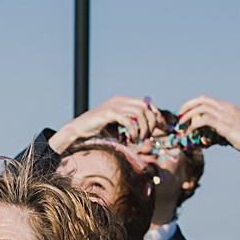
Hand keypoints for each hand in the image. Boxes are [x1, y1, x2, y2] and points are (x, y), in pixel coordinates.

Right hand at [48, 95, 165, 153]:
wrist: (77, 130)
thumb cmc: (96, 130)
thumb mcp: (116, 125)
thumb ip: (129, 124)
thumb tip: (147, 132)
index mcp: (122, 101)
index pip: (147, 104)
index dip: (157, 115)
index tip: (162, 128)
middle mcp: (120, 100)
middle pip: (146, 106)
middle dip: (152, 122)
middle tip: (149, 136)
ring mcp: (114, 105)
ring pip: (140, 112)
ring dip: (144, 127)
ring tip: (140, 139)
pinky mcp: (109, 113)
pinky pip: (128, 120)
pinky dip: (134, 130)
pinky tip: (131, 139)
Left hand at [176, 95, 239, 177]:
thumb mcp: (230, 130)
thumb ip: (217, 127)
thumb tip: (203, 132)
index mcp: (228, 107)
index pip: (205, 99)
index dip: (191, 104)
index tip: (182, 113)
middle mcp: (227, 108)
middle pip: (201, 99)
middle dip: (186, 107)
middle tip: (178, 117)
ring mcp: (227, 116)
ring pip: (201, 108)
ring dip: (187, 117)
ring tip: (180, 126)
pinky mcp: (226, 125)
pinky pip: (204, 120)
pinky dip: (193, 125)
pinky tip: (190, 132)